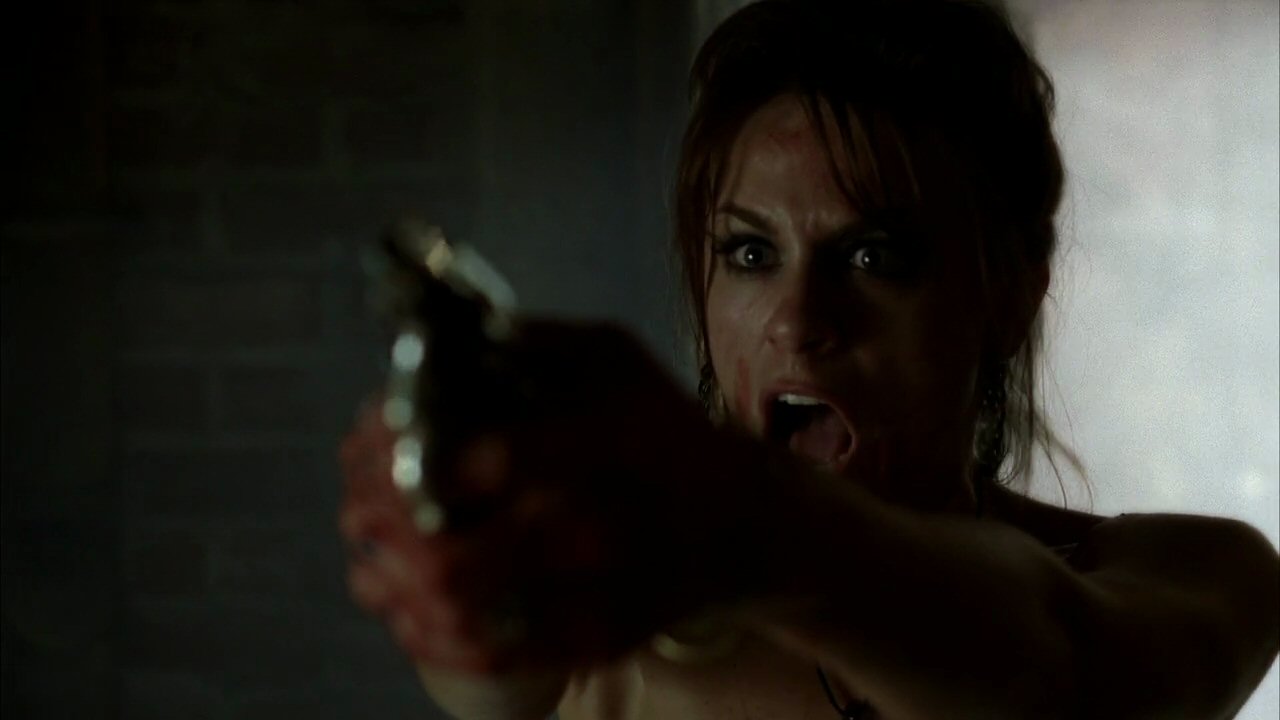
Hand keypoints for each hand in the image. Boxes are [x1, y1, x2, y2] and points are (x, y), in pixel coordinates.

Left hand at [339, 319, 758, 673]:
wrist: (744, 523)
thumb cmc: (666, 432)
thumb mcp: (615, 359)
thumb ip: (536, 340)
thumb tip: (451, 334)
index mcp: (600, 447)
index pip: (497, 459)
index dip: (418, 459)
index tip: (382, 445)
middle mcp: (597, 526)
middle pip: (455, 556)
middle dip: (384, 536)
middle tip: (354, 513)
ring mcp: (594, 593)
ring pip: (464, 616)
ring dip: (396, 592)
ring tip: (366, 566)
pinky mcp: (594, 639)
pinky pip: (494, 654)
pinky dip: (434, 637)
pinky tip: (407, 612)